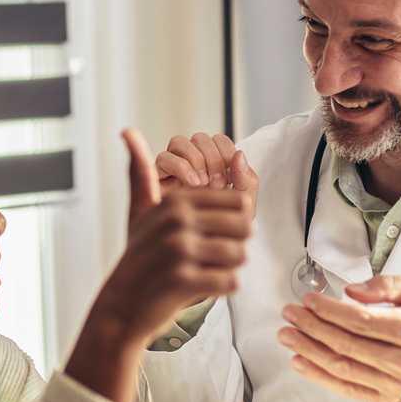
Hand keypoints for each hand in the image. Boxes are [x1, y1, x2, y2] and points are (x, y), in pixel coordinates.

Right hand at [92, 130, 250, 347]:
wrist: (121, 307)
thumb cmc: (139, 259)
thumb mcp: (140, 212)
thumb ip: (141, 173)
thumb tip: (128, 131)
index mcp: (176, 201)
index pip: (238, 201)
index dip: (233, 222)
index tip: (210, 235)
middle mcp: (178, 221)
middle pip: (245, 226)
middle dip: (234, 245)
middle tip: (209, 256)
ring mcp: (180, 250)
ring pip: (241, 255)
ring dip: (229, 268)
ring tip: (204, 271)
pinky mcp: (184, 280)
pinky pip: (231, 282)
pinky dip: (222, 289)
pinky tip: (200, 287)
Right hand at [139, 132, 258, 225]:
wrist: (190, 263)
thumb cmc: (217, 237)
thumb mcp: (240, 211)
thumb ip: (246, 184)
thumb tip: (240, 154)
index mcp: (211, 166)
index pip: (219, 141)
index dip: (226, 154)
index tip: (230, 179)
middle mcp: (189, 164)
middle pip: (200, 138)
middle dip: (213, 158)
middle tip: (217, 184)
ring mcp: (170, 170)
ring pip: (179, 142)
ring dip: (195, 159)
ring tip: (202, 184)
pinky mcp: (154, 180)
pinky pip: (163, 158)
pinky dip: (180, 167)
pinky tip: (190, 185)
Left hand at [279, 274, 400, 401]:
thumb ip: (387, 285)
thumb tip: (352, 291)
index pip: (362, 322)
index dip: (330, 311)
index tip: (309, 301)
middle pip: (347, 344)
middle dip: (312, 327)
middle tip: (291, 314)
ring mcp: (395, 384)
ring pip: (342, 367)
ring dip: (308, 350)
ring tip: (288, 335)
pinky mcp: (386, 398)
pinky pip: (346, 388)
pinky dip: (319, 375)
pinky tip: (301, 361)